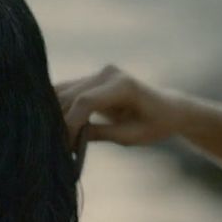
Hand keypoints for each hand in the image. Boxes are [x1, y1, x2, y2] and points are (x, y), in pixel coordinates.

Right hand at [55, 65, 180, 149]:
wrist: (167, 108)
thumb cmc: (154, 125)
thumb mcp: (130, 136)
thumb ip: (100, 134)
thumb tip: (68, 141)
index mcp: (123, 85)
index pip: (85, 101)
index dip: (70, 124)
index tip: (65, 147)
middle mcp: (108, 73)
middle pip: (69, 96)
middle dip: (59, 122)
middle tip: (57, 148)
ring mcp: (98, 73)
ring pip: (62, 92)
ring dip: (54, 116)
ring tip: (56, 140)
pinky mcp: (90, 79)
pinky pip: (65, 92)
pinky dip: (57, 109)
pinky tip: (56, 128)